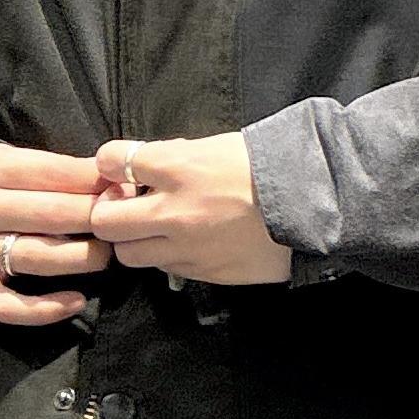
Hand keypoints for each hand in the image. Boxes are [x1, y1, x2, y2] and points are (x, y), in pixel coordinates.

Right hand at [0, 141, 133, 324]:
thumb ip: (43, 169)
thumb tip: (106, 180)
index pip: (52, 173)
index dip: (95, 181)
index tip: (124, 186)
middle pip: (53, 215)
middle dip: (98, 216)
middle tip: (125, 220)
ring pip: (40, 258)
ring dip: (84, 257)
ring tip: (106, 253)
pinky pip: (11, 307)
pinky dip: (46, 309)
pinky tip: (76, 301)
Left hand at [89, 131, 293, 284]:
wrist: (312, 208)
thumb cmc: (267, 168)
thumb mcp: (216, 147)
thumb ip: (173, 157)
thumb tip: (142, 165)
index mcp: (178, 168)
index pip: (113, 161)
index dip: (110, 162)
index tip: (118, 166)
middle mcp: (174, 211)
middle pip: (106, 221)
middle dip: (108, 212)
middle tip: (125, 205)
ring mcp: (186, 247)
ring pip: (128, 254)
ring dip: (133, 240)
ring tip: (153, 228)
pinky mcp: (202, 272)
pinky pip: (164, 267)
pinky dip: (165, 255)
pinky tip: (185, 241)